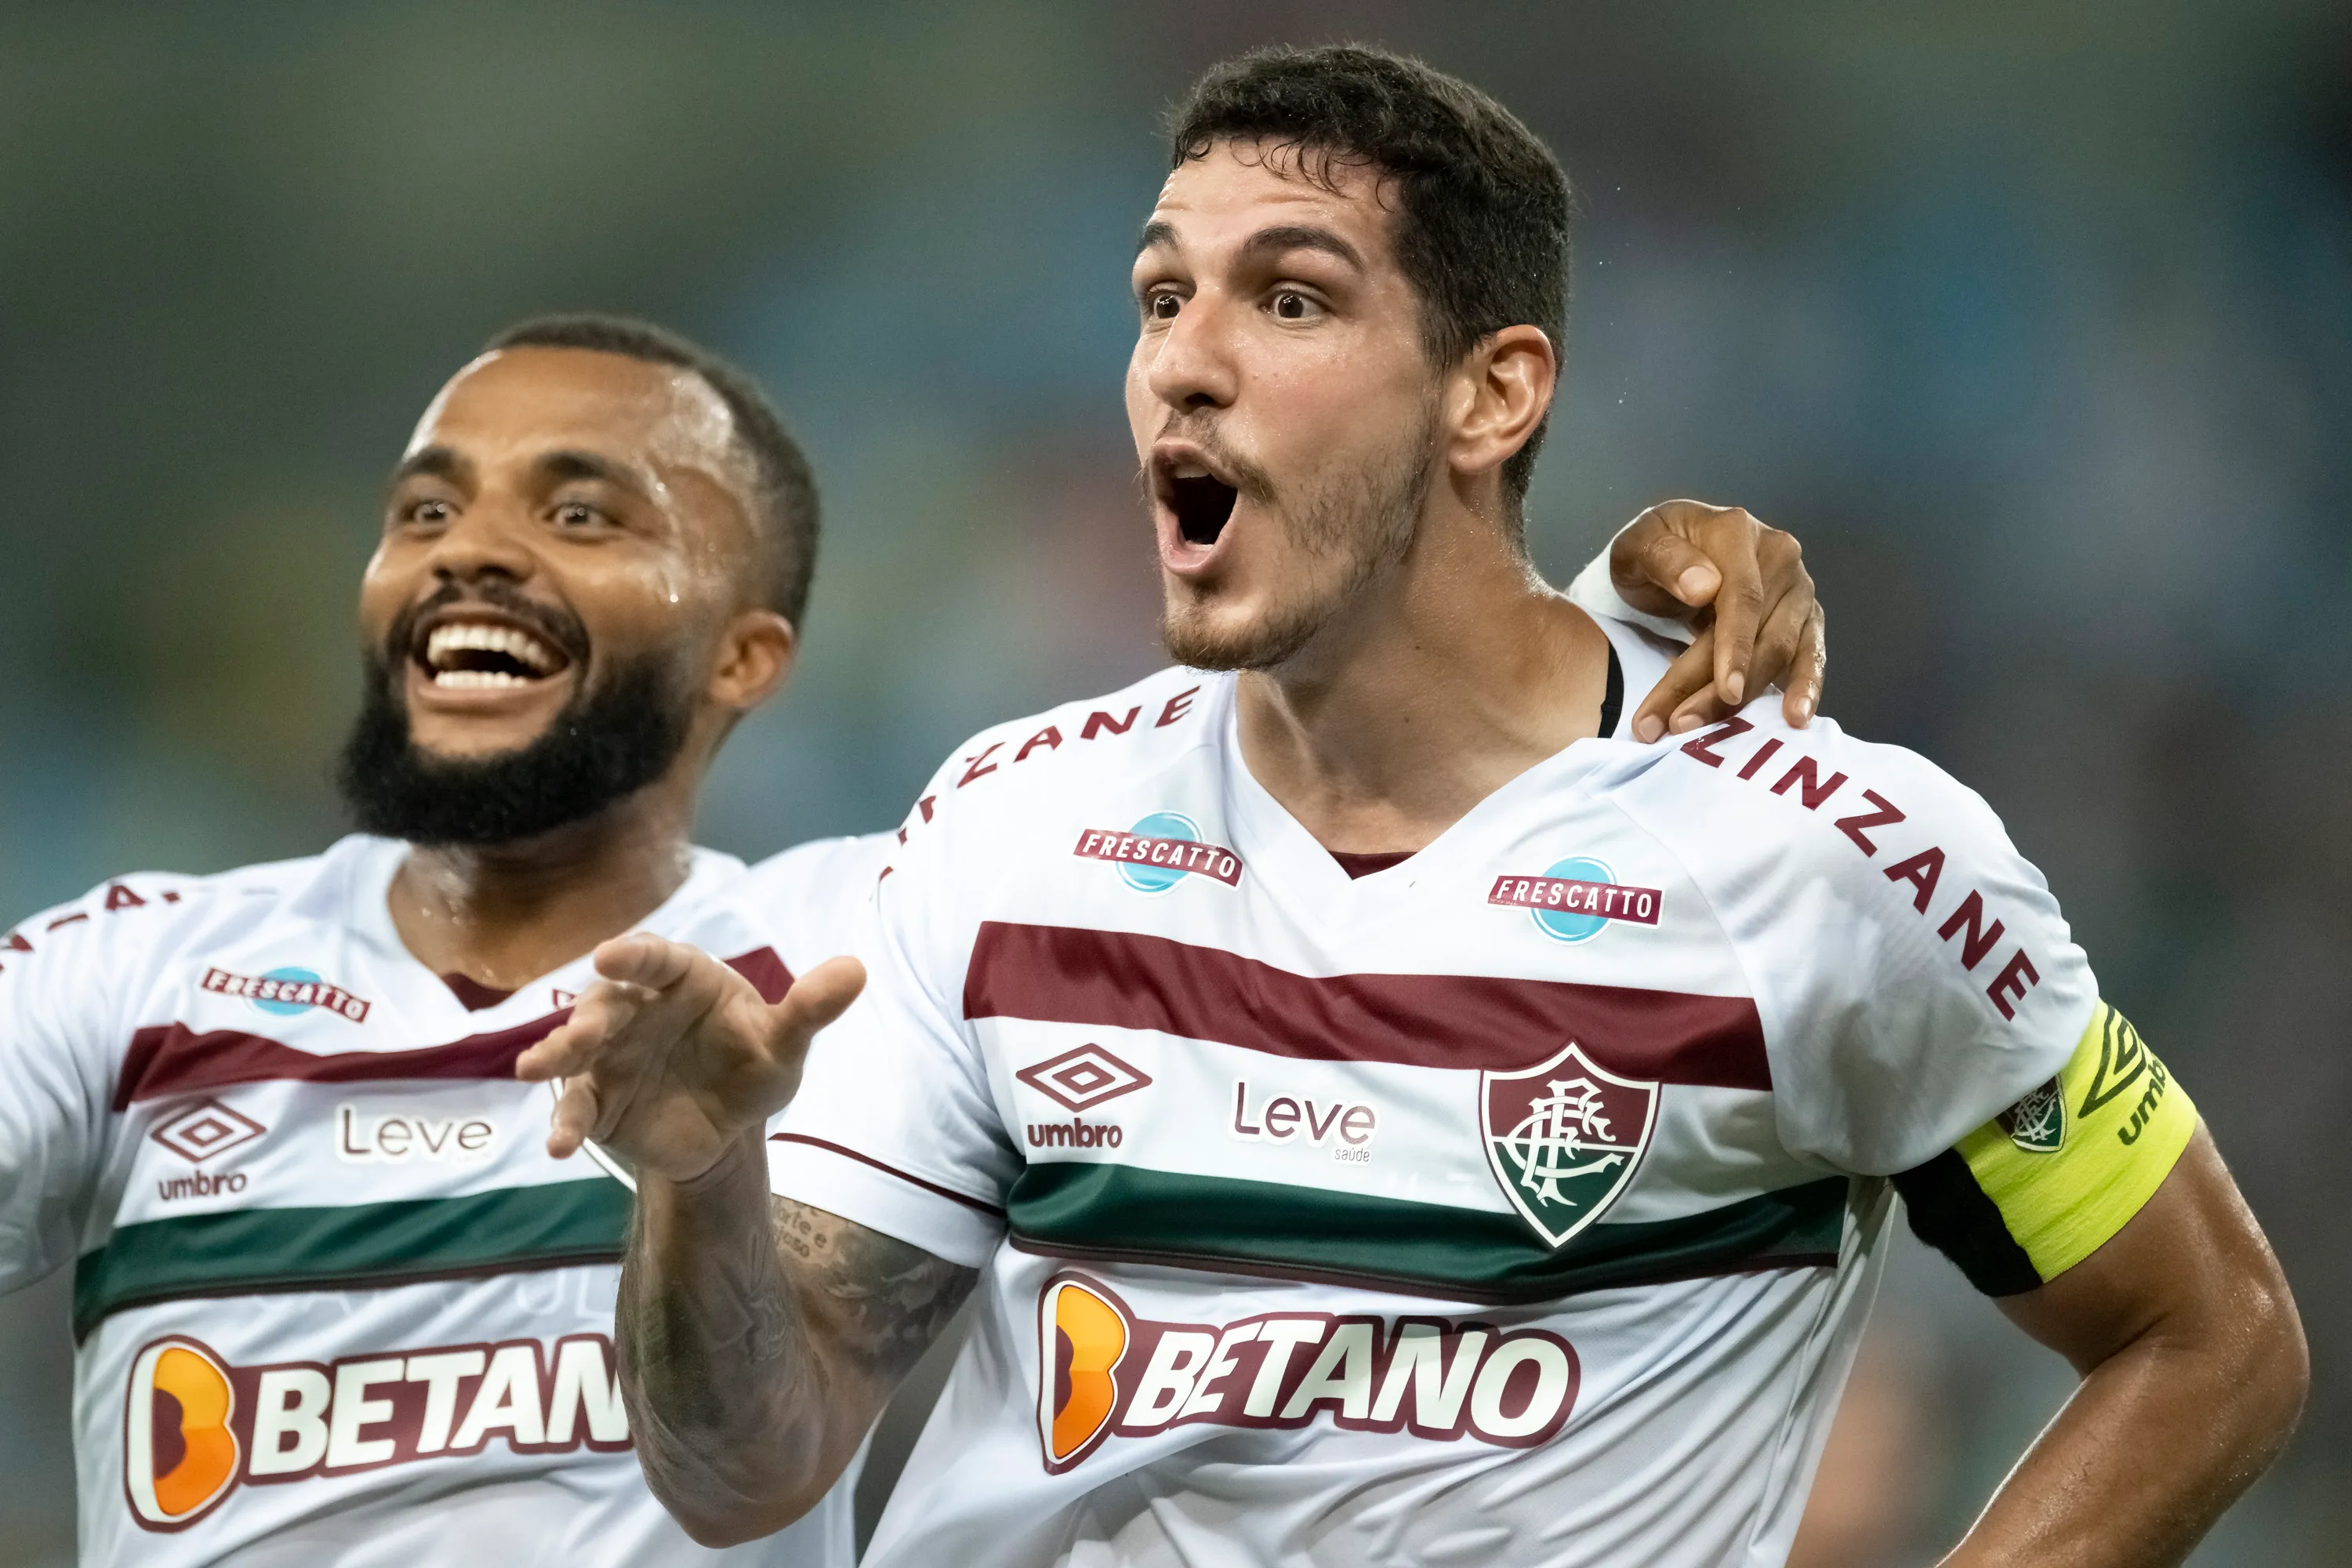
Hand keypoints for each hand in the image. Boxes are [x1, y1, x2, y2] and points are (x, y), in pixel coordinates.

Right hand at [514, 934, 865, 1185]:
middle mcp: (636, 1008)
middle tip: (584, 1033)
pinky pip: (576, 1108)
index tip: (609, 956)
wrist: (725, 1126)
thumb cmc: (751, 1064)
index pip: (655, 959)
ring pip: (576, 1050)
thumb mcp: (784, 1044)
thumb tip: (857, 970)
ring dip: (556, 1056)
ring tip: (537, 1069)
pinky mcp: (596, 1099)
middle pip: (605, 1004)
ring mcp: (609, 1053)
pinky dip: (564, 1124)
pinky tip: (557, 1146)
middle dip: (590, 1017)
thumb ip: (809, 1010)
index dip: (632, 955)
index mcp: (681, 978)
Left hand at [1609, 499, 1825, 740]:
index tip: (1726, 689)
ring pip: (1781, 651)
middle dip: (1720, 687)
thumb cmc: (1651, 553)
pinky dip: (1805, 686)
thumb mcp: (1636, 546)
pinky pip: (1810, 654)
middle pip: (1761, 632)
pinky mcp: (1804, 616)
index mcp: (1736, 532)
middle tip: (1680, 725)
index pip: (1743, 596)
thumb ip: (1664, 559)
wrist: (1670, 556)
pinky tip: (1796, 716)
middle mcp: (1778, 556)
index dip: (1735, 646)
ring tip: (1718, 735)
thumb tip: (1704, 586)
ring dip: (1749, 698)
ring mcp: (1796, 588)